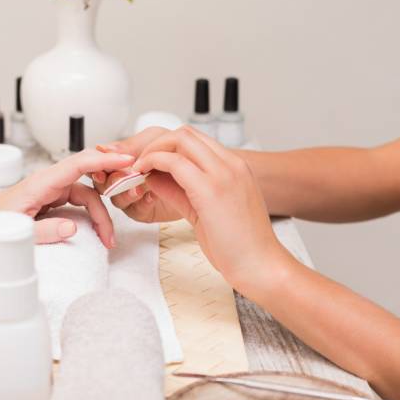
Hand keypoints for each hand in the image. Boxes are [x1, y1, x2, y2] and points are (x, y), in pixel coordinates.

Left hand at [0, 149, 134, 248]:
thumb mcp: (13, 231)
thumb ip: (43, 231)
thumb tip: (72, 228)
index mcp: (40, 182)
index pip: (79, 164)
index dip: (104, 160)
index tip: (126, 161)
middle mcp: (48, 183)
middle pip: (89, 183)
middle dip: (109, 197)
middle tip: (125, 211)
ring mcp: (50, 192)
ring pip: (86, 196)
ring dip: (100, 215)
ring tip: (107, 240)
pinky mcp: (50, 203)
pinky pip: (78, 204)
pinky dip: (91, 217)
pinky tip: (97, 233)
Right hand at [91, 127, 183, 222]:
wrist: (199, 172)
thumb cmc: (176, 152)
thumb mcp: (154, 139)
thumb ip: (129, 145)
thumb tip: (102, 148)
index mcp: (118, 160)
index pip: (98, 165)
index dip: (97, 167)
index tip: (102, 168)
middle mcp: (121, 179)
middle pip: (102, 184)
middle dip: (111, 181)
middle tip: (122, 176)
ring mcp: (130, 196)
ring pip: (116, 199)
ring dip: (127, 192)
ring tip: (139, 186)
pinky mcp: (142, 211)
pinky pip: (135, 210)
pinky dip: (143, 202)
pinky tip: (152, 195)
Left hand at [132, 126, 295, 289]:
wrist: (261, 266)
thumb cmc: (239, 246)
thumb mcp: (207, 211)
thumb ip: (182, 192)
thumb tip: (155, 178)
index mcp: (235, 168)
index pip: (196, 141)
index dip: (168, 147)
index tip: (150, 162)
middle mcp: (231, 164)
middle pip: (186, 133)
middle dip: (156, 144)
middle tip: (139, 163)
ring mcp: (223, 174)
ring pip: (180, 140)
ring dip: (152, 150)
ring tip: (138, 169)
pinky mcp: (210, 189)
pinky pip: (175, 163)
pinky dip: (154, 163)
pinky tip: (143, 176)